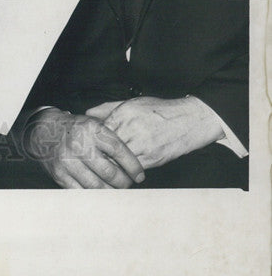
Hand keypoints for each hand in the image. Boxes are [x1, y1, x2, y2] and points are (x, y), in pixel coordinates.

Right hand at [25, 107, 145, 187]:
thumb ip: (111, 139)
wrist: (44, 130)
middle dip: (124, 182)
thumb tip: (135, 161)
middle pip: (109, 172)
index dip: (133, 166)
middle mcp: (79, 144)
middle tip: (128, 183)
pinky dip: (95, 195)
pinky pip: (82, 192)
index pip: (118, 150)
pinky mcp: (60, 175)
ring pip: (97, 186)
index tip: (140, 175)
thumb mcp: (93, 124)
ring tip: (116, 189)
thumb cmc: (76, 129)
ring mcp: (68, 161)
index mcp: (90, 129)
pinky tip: (102, 193)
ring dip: (111, 191)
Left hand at [86, 96, 222, 169]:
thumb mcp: (132, 103)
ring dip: (110, 166)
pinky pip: (133, 169)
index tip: (87, 144)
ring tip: (102, 169)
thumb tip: (88, 114)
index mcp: (124, 114)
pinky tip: (120, 172)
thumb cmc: (158, 111)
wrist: (188, 121)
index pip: (100, 130)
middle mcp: (132, 129)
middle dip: (98, 154)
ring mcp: (142, 145)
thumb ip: (108, 108)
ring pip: (118, 161)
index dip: (92, 139)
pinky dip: (125, 171)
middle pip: (106, 147)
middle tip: (90, 160)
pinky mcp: (153, 158)